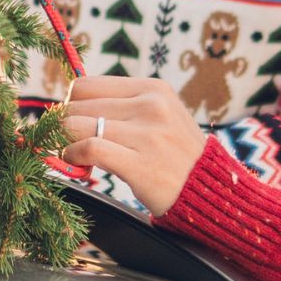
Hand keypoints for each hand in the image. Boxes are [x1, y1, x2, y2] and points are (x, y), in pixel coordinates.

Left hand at [59, 76, 206, 215]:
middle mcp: (152, 106)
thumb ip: (121, 105)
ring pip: (75, 125)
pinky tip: (81, 166)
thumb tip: (69, 103)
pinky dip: (73, 156)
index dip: (72, 106)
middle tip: (75, 145)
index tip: (77, 124)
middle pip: (76, 106)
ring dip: (66, 142)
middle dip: (67, 127)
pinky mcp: (142, 164)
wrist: (215, 195)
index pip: (85, 85)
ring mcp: (148, 135)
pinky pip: (87, 148)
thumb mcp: (159, 117)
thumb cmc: (175, 156)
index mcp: (153, 89)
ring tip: (78, 156)